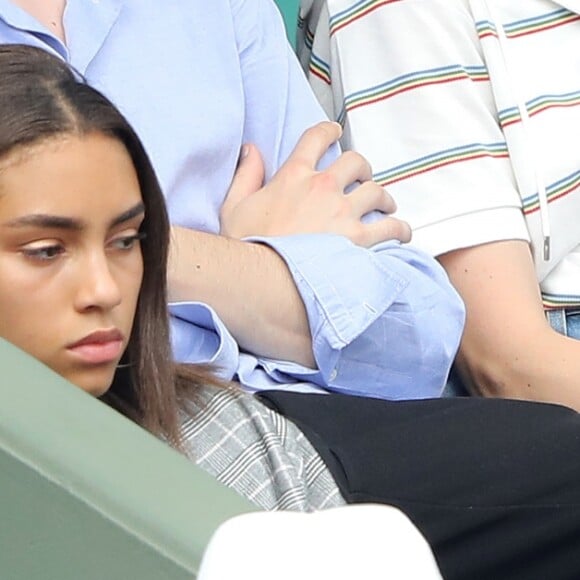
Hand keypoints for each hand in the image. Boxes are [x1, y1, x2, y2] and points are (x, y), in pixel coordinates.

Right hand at [220, 121, 410, 246]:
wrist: (262, 279)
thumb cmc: (246, 246)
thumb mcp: (234, 206)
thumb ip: (246, 175)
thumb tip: (252, 150)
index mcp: (293, 175)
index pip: (316, 138)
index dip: (329, 131)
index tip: (335, 133)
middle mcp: (322, 187)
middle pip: (355, 162)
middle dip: (362, 168)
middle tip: (363, 178)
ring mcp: (342, 212)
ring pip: (376, 191)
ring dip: (382, 197)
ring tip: (385, 205)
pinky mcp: (358, 239)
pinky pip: (390, 227)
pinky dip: (399, 228)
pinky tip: (401, 232)